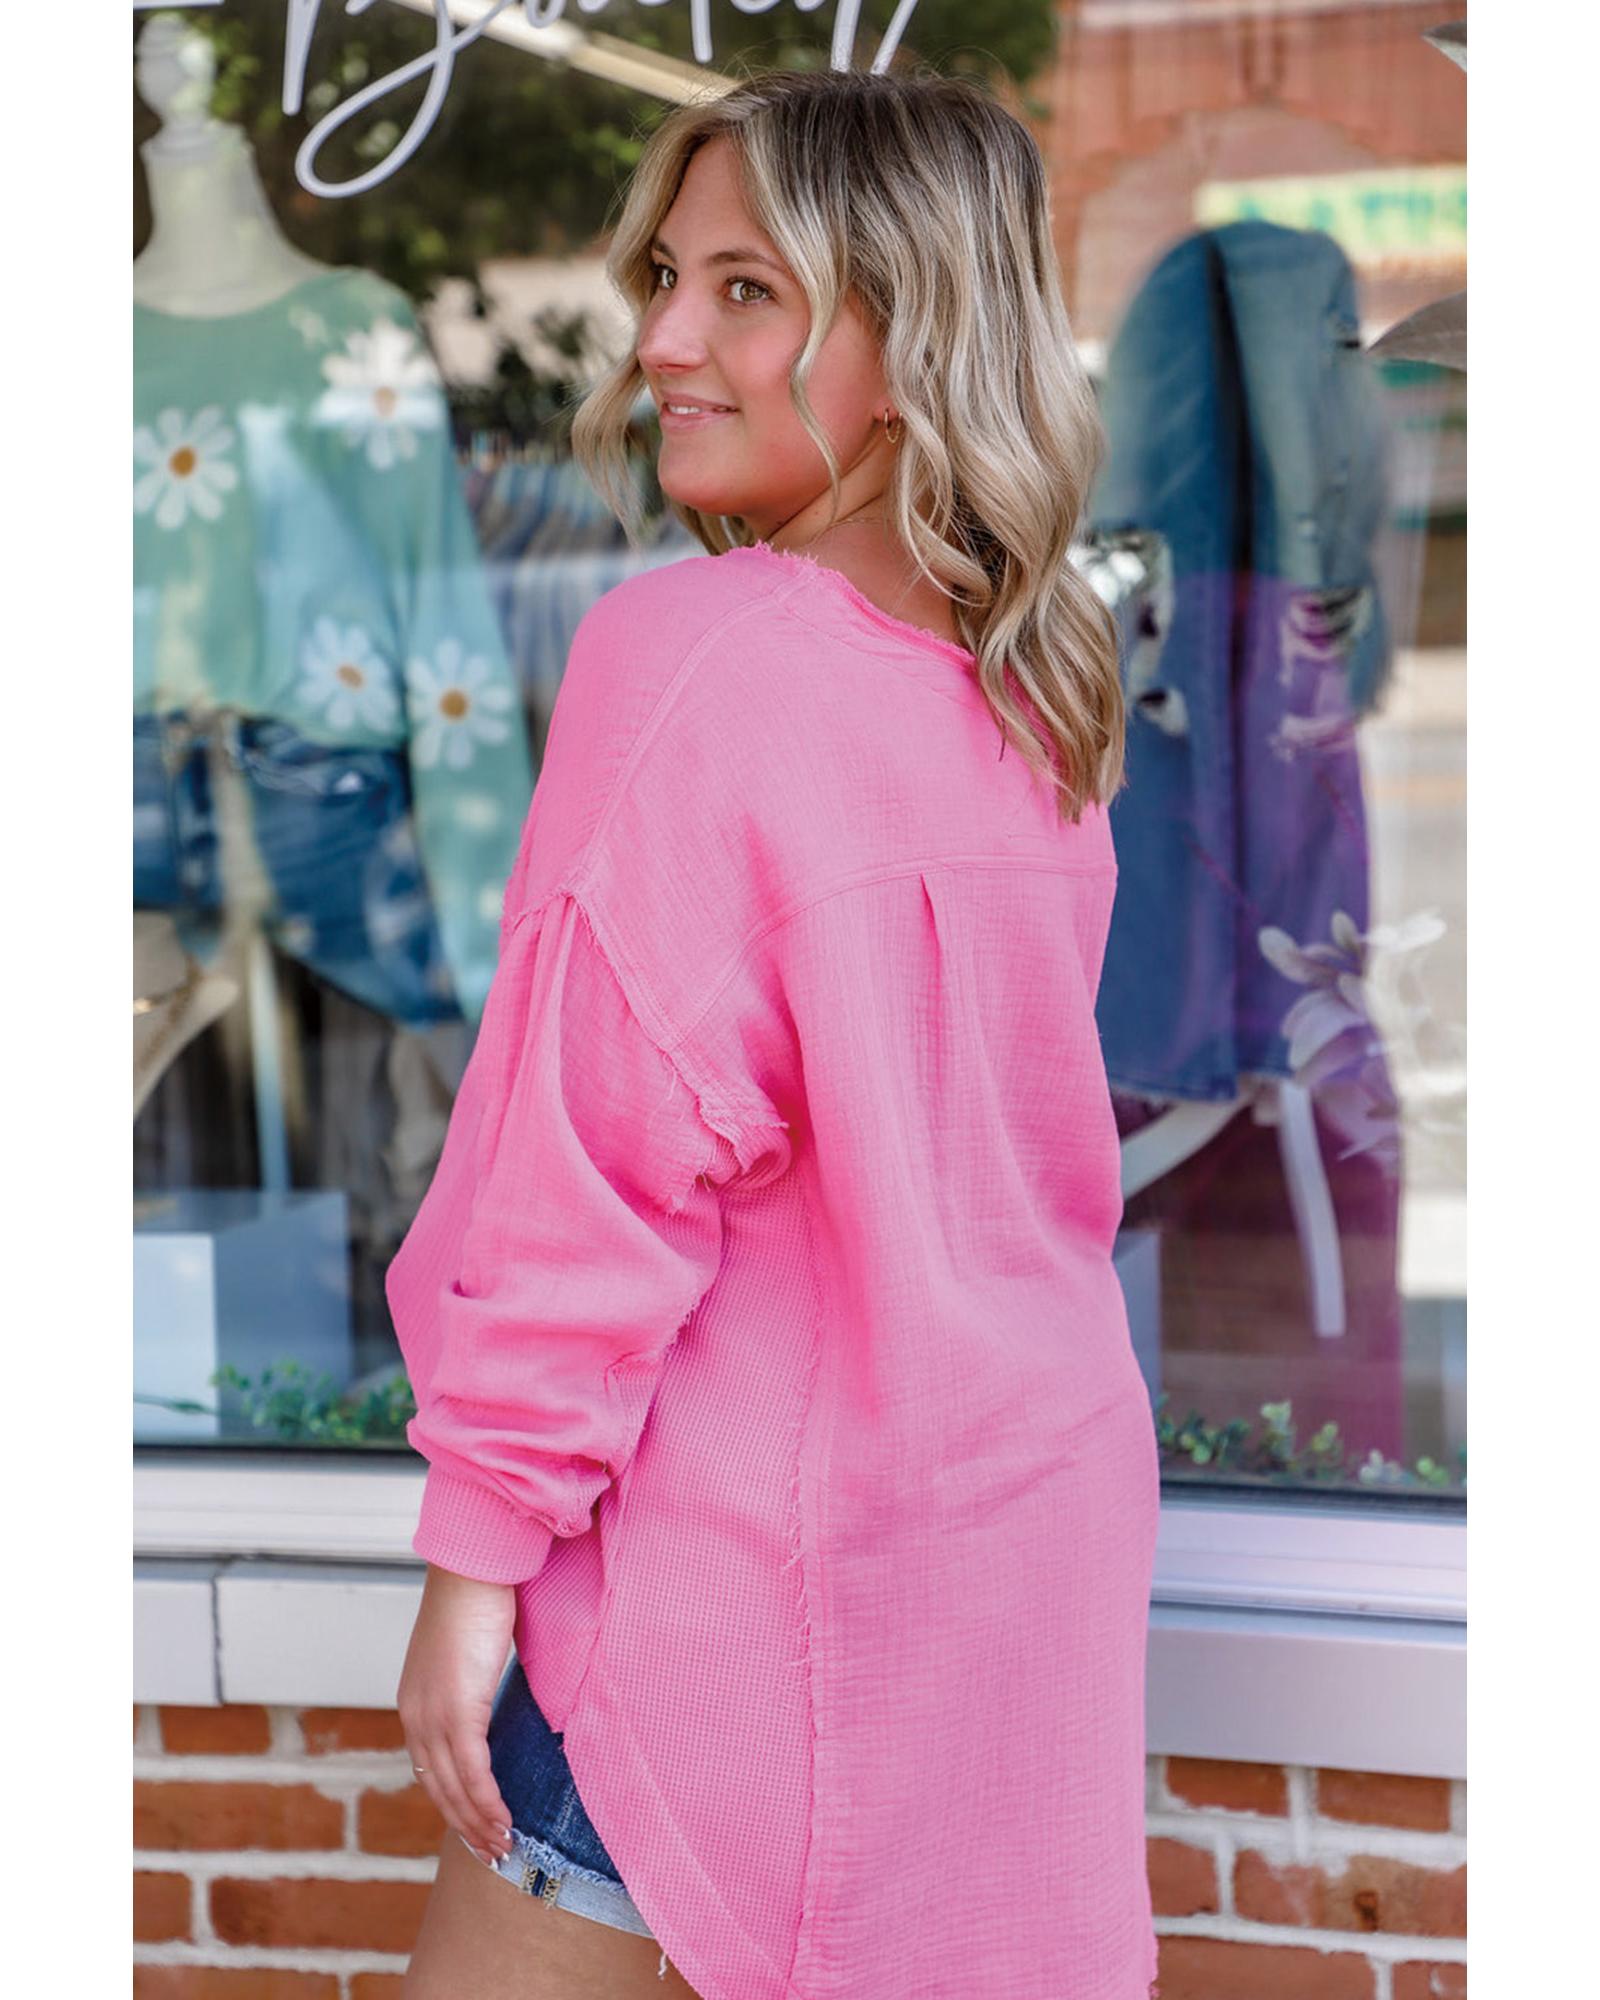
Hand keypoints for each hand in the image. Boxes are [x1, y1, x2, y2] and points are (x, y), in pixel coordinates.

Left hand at [397, 1564, 516, 1867]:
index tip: (474, 1824)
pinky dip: (488, 1803)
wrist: (474, 1569)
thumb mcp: (467, 1653)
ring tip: (503, 1845)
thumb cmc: (477, 1600)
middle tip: (490, 1850)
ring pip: (454, 1788)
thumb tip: (492, 1705)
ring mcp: (435, 1717)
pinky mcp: (459, 1712)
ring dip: (480, 1822)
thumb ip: (472, 1684)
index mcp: (416, 1703)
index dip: (452, 1801)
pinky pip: (474, 1773)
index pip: (430, 1768)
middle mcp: (417, 1716)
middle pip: (438, 1787)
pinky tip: (504, 1820)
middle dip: (464, 1823)